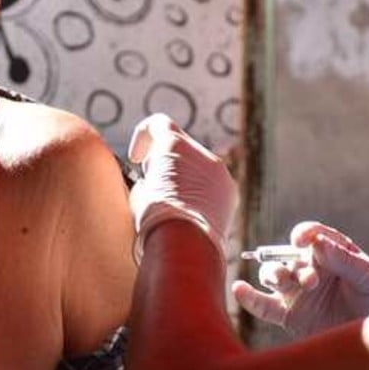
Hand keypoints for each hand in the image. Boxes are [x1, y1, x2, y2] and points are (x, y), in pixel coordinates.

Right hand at [127, 114, 237, 260]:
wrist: (186, 245)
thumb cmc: (155, 219)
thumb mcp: (138, 193)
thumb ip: (147, 178)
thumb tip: (153, 184)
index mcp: (173, 145)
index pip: (157, 124)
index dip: (144, 138)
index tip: (138, 160)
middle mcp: (201, 153)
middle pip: (180, 147)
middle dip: (165, 162)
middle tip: (153, 183)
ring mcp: (220, 172)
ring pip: (198, 167)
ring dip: (184, 178)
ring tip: (172, 205)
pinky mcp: (230, 192)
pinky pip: (212, 185)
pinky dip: (200, 194)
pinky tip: (188, 216)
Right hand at [233, 221, 368, 336]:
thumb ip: (344, 259)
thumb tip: (316, 243)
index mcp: (333, 253)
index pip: (312, 235)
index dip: (304, 233)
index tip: (302, 239)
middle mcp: (312, 269)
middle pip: (288, 256)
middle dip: (293, 264)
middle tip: (311, 282)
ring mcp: (299, 292)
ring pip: (273, 276)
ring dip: (274, 275)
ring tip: (287, 284)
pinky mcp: (290, 316)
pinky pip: (263, 305)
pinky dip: (249, 298)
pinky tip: (240, 289)